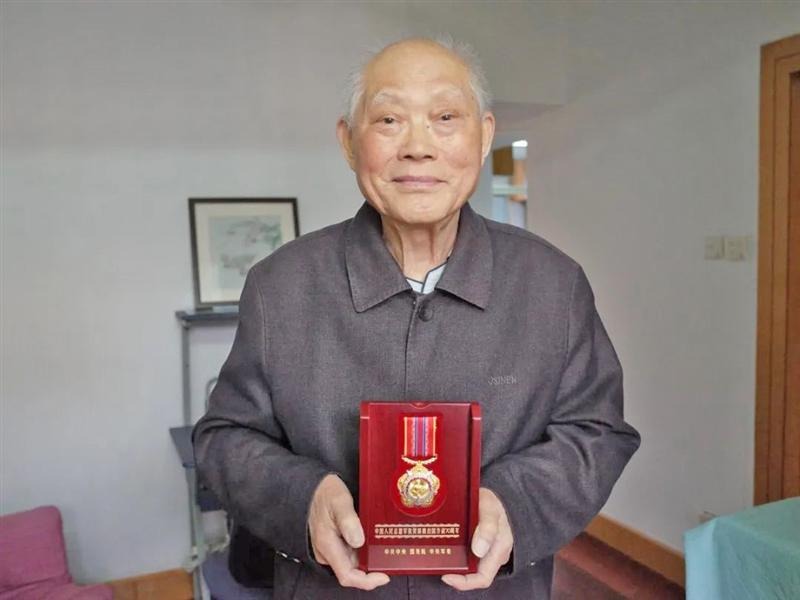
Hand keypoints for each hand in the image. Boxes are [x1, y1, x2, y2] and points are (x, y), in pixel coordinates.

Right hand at [308, 474, 389, 589]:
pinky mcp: (335, 544)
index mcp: (327, 545)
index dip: (367, 581)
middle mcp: (327, 552)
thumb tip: (358, 542)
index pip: (347, 575)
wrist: (314, 487)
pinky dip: (364, 552)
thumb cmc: (325, 492)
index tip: (384, 576)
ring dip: (369, 560)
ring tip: (386, 549)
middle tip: (390, 559)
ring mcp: (331, 549)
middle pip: (353, 572)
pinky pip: (351, 554)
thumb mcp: (339, 501)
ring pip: (353, 563)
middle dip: (372, 570)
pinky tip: (375, 543)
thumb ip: (348, 521)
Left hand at [441, 487, 513, 590]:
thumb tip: (479, 550)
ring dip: (455, 564)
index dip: (465, 582)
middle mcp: (492, 555)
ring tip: (439, 556)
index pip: (483, 578)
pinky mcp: (477, 545)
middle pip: (473, 574)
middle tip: (439, 565)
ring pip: (469, 565)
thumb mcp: (490, 508)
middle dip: (456, 573)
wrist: (493, 495)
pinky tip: (445, 549)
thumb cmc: (493, 501)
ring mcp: (485, 551)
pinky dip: (456, 555)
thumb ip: (488, 527)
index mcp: (499, 550)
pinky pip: (467, 556)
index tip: (447, 576)